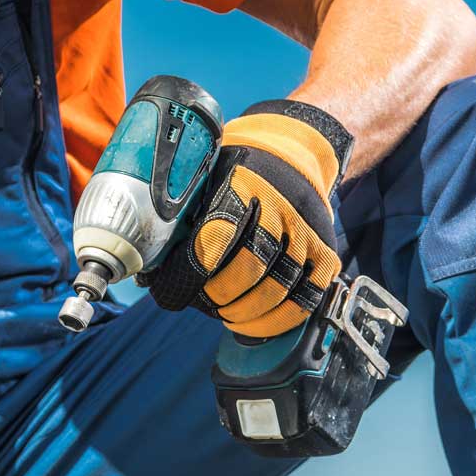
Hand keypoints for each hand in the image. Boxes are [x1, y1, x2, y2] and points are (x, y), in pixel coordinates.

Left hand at [144, 100, 352, 337]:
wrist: (294, 152)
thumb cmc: (237, 171)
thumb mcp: (208, 174)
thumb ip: (184, 214)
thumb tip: (149, 268)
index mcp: (243, 181)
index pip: (215, 236)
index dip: (188, 273)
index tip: (168, 291)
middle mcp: (282, 204)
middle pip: (248, 267)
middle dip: (216, 296)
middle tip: (200, 301)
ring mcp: (308, 231)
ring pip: (277, 289)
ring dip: (243, 312)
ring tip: (223, 313)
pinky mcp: (326, 253)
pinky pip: (305, 300)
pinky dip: (275, 321)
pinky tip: (251, 323)